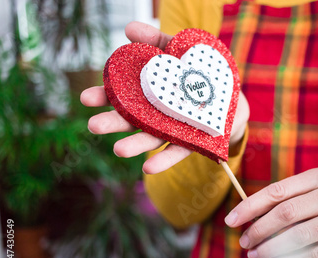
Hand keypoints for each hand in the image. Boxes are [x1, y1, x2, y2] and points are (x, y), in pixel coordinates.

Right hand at [81, 21, 248, 173]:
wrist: (232, 93)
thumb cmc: (198, 72)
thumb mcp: (179, 50)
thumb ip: (156, 41)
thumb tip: (128, 29)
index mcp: (147, 93)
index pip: (121, 95)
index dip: (104, 96)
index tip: (86, 98)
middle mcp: (156, 115)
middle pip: (131, 120)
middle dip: (113, 123)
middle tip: (94, 126)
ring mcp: (173, 130)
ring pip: (151, 139)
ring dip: (134, 145)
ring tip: (118, 150)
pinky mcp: (193, 142)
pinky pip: (178, 152)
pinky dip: (164, 160)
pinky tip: (149, 167)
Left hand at [224, 167, 317, 257]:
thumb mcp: (311, 193)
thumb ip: (284, 201)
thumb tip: (243, 218)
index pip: (278, 190)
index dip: (251, 206)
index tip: (230, 220)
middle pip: (287, 212)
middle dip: (259, 229)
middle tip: (244, 242)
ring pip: (299, 235)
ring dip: (271, 248)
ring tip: (255, 255)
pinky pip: (315, 255)